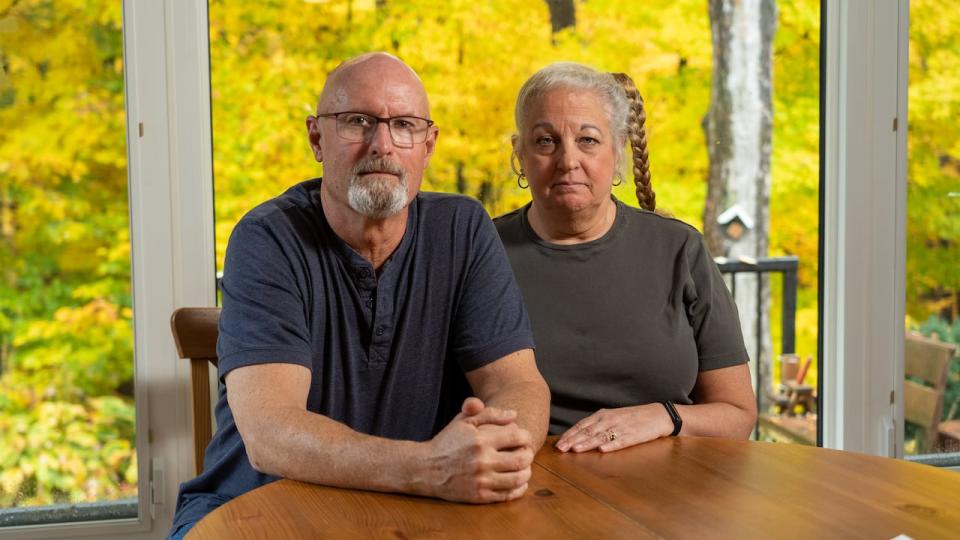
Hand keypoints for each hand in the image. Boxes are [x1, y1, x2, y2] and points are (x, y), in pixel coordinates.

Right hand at [419, 398, 533, 502]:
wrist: (426, 469)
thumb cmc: (447, 441)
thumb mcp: (464, 421)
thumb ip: (489, 414)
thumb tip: (514, 414)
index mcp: (480, 440)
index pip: (518, 437)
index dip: (525, 436)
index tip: (523, 438)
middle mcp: (482, 461)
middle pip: (522, 459)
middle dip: (528, 454)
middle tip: (525, 452)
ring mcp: (482, 481)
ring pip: (519, 478)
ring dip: (527, 471)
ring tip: (523, 466)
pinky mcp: (480, 496)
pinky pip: (509, 494)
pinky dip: (519, 488)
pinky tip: (518, 481)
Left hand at [555, 404, 673, 452]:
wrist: (658, 415)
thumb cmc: (632, 418)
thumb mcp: (612, 417)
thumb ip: (597, 425)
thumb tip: (578, 436)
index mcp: (603, 415)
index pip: (582, 425)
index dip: (570, 434)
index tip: (558, 443)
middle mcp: (610, 420)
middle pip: (588, 431)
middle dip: (573, 440)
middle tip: (561, 449)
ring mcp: (621, 427)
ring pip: (601, 436)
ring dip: (588, 443)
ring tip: (576, 449)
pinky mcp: (633, 436)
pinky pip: (621, 441)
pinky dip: (611, 445)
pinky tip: (603, 450)